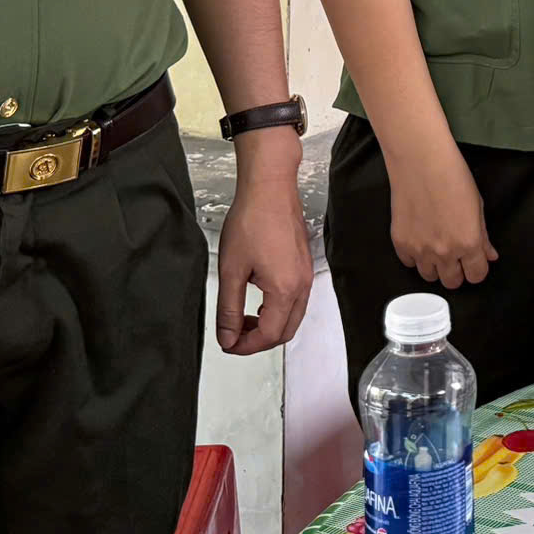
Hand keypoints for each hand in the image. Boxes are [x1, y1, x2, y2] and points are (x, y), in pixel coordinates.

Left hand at [215, 174, 313, 353]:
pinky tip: (258, 297)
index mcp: (285, 289)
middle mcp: (301, 285)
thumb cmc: (252, 220)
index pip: (269, 335)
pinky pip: (296, 300)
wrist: (269, 187)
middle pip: (285, 331)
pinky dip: (278, 309)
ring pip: (292, 317)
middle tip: (234, 335)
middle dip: (259, 340)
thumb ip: (229, 309)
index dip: (246, 346)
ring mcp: (305, 274)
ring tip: (243, 317)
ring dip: (269, 324)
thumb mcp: (232, 270)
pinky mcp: (304, 264)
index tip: (227, 344)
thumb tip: (227, 337)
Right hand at [388, 144, 496, 288]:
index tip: (474, 262)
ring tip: (436, 245)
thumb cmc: (452, 176)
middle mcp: (445, 252)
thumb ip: (483, 236)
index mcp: (469, 243)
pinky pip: (409, 263)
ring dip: (435, 266)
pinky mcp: (401, 243)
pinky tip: (420, 238)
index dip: (477, 269)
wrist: (420, 161)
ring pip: (429, 276)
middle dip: (456, 271)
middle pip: (452, 282)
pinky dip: (415, 256)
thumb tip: (489, 254)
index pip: (476, 276)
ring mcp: (420, 250)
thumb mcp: (478, 206)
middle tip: (455, 255)